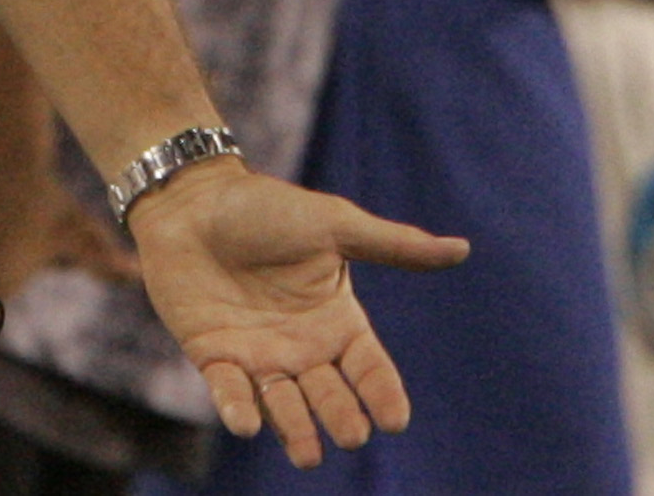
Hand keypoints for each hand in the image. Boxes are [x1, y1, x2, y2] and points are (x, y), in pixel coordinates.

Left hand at [129, 160, 468, 468]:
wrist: (191, 198)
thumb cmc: (264, 207)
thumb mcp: (333, 224)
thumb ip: (391, 245)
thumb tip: (462, 249)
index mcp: (335, 320)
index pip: (369, 367)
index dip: (382, 393)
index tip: (394, 420)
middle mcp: (301, 347)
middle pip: (329, 394)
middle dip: (341, 416)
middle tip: (352, 434)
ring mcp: (257, 354)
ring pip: (282, 404)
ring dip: (294, 429)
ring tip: (307, 455)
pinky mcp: (213, 354)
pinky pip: (228, 390)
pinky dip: (236, 409)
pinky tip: (245, 425)